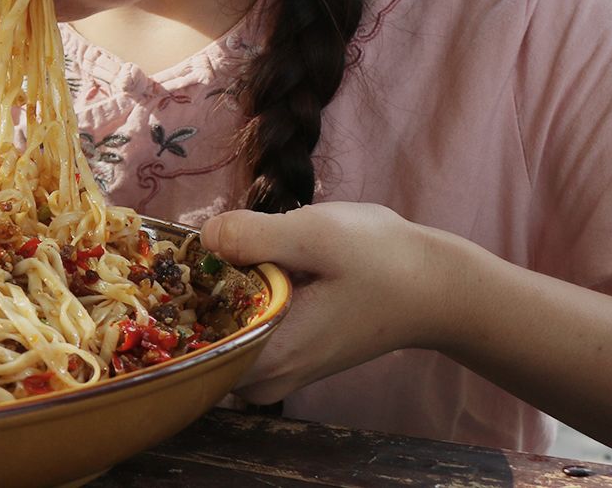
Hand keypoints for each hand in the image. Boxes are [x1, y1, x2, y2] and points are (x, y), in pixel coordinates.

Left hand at [201, 201, 462, 403]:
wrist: (435, 286)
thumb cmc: (381, 261)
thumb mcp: (314, 234)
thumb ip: (253, 236)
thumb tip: (205, 237)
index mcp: (269, 356)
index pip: (189, 346)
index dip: (175, 301)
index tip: (182, 260)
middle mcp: (268, 377)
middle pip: (199, 341)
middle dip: (193, 294)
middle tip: (212, 248)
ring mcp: (279, 370)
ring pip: (219, 335)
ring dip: (217, 293)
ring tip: (237, 253)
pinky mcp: (290, 354)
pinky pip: (241, 332)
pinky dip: (237, 299)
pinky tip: (256, 265)